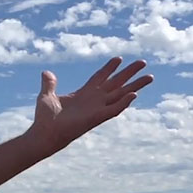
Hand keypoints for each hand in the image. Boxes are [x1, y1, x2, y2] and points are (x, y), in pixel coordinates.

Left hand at [27, 56, 152, 153]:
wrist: (44, 134)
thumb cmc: (45, 119)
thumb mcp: (46, 96)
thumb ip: (49, 84)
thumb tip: (46, 72)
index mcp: (83, 94)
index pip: (100, 78)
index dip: (109, 68)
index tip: (118, 58)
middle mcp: (93, 100)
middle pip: (116, 83)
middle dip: (129, 73)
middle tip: (143, 62)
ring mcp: (97, 109)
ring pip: (121, 95)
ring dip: (135, 86)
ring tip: (149, 77)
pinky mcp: (96, 118)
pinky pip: (114, 110)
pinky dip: (124, 103)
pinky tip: (134, 94)